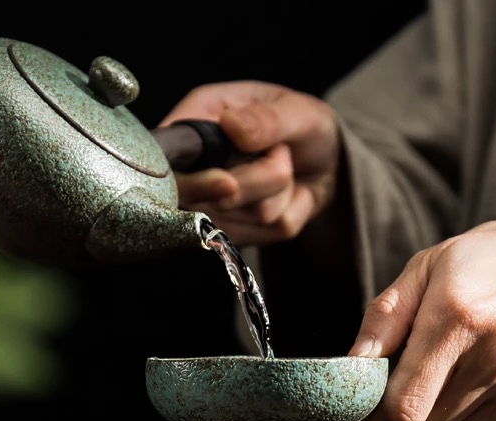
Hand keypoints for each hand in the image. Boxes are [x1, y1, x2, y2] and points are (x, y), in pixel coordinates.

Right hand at [159, 81, 339, 245]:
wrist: (328, 162)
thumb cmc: (302, 125)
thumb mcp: (296, 111)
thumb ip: (266, 119)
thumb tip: (231, 124)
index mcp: (196, 121)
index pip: (167, 164)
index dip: (193, 182)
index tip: (227, 183)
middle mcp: (195, 168)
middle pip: (207, 202)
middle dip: (257, 182)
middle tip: (282, 154)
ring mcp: (214, 206)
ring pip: (243, 221)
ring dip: (279, 195)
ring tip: (286, 168)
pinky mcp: (239, 234)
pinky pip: (267, 234)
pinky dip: (291, 214)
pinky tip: (291, 194)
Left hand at [349, 219, 495, 420]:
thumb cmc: (489, 262)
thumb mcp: (427, 268)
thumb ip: (384, 319)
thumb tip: (352, 367)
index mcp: (458, 317)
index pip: (403, 407)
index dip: (379, 412)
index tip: (377, 399)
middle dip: (406, 420)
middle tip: (415, 389)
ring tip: (451, 389)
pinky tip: (486, 390)